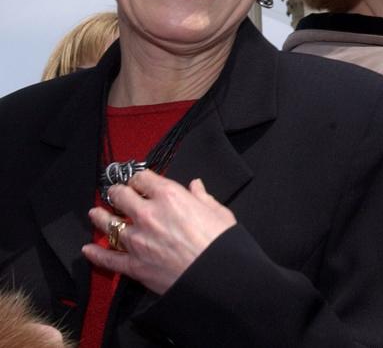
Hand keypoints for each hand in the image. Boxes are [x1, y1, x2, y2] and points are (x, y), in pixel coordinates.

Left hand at [82, 170, 236, 294]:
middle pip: (121, 196)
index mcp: (170, 196)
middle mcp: (148, 214)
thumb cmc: (222, 243)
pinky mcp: (134, 265)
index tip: (139, 181)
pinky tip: (88, 249)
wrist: (217, 276)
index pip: (143, 178)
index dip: (139, 178)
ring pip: (109, 225)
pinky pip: (109, 258)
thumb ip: (202, 197)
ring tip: (95, 213)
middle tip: (116, 193)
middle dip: (117, 193)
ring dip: (101, 217)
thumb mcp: (218, 212)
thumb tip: (196, 186)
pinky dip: (96, 254)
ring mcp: (137, 240)